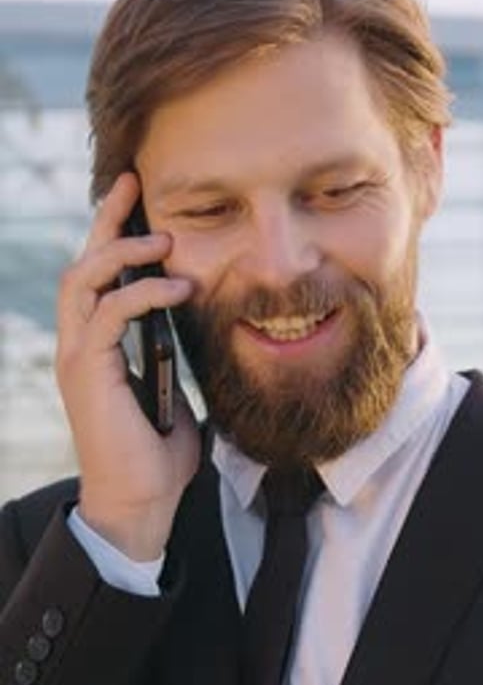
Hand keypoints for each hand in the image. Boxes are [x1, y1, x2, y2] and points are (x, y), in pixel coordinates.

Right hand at [56, 173, 200, 559]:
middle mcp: (81, 343)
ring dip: (122, 250)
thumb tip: (200, 332)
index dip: (115, 235)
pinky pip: (109, 314)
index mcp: (99, 345)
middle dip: (107, 220)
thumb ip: (173, 358)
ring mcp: (79, 356)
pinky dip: (142, 292)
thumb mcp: (172, 391)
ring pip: (84, 280)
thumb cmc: (158, 453)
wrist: (141, 502)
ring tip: (164, 238)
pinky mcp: (88, 371)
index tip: (140, 199)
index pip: (101, 277)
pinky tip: (178, 287)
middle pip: (83, 264)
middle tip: (132, 182)